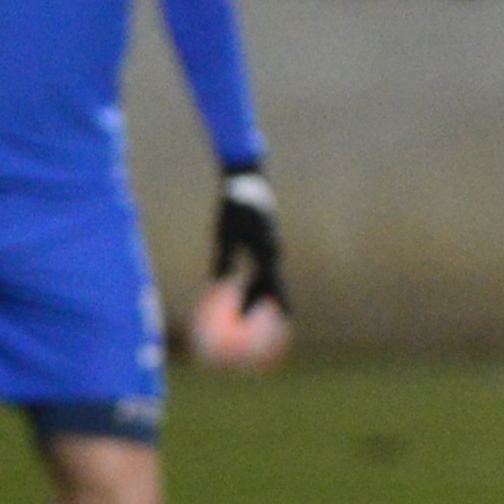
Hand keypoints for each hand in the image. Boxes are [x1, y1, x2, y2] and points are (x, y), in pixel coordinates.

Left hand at [207, 169, 285, 312]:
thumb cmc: (233, 206)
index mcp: (266, 251)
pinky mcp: (265, 242)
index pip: (276, 284)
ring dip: (254, 294)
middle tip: (246, 322)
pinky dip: (253, 281)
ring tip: (239, 311)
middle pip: (270, 285)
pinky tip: (241, 287)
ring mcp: (271, 247)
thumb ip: (224, 258)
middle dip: (259, 305)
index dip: (282, 304)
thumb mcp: (224, 233)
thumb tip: (217, 283)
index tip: (286, 322)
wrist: (247, 181)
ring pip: (265, 277)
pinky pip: (260, 267)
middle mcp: (273, 252)